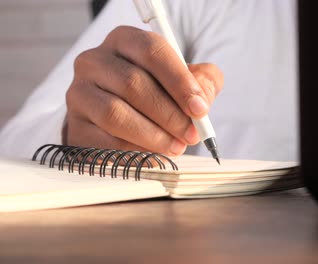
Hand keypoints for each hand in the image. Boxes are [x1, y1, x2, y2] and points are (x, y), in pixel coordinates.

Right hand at [64, 26, 223, 155]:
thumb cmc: (155, 92)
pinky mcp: (74, 125)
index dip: (179, 81)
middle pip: (133, 83)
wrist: (118, 118)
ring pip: (116, 114)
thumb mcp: (183, 80)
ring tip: (176, 147)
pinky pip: (104, 141)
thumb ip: (202, 81)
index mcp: (124, 40)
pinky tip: (154, 157)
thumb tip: (201, 97)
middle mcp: (95, 61)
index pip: (152, 51)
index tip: (200, 109)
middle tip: (192, 134)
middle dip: (170, 114)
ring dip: (152, 135)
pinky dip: (134, 153)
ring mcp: (79, 92)